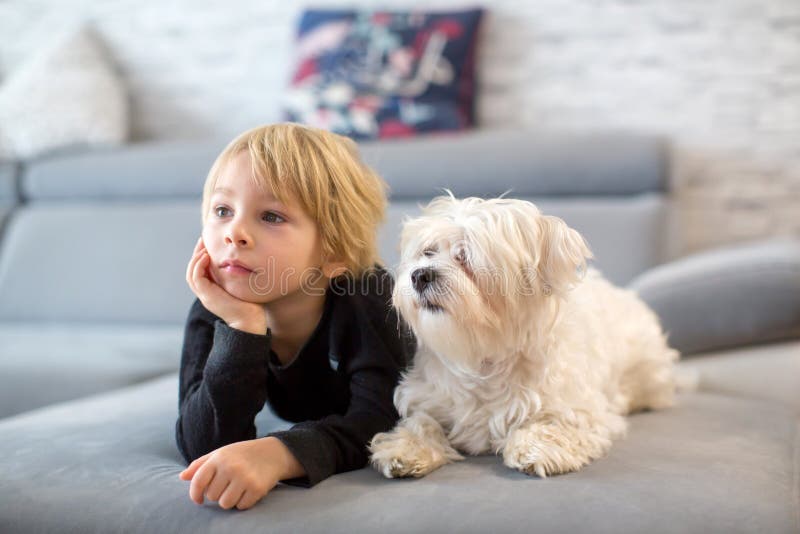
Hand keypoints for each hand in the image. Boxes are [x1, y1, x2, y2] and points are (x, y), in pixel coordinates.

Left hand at [178, 438, 303, 509]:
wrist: (273, 452)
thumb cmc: (242, 454)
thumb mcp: (221, 453)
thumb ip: (200, 465)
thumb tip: (182, 477)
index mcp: (219, 458)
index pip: (198, 482)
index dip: (195, 494)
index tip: (198, 500)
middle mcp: (231, 467)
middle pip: (212, 496)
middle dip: (218, 494)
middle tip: (228, 485)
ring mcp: (245, 478)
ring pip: (225, 504)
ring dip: (230, 500)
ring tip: (237, 489)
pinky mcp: (257, 488)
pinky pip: (241, 506)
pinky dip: (244, 502)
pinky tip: (249, 491)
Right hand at [186, 237, 267, 334]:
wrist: (250, 322)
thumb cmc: (251, 305)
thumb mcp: (242, 285)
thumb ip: (238, 275)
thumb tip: (245, 260)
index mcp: (213, 290)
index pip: (201, 271)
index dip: (202, 256)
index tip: (208, 243)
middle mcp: (206, 293)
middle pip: (193, 270)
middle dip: (196, 253)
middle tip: (203, 239)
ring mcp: (205, 295)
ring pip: (191, 274)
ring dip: (195, 257)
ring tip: (203, 245)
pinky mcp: (206, 296)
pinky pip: (196, 278)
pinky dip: (198, 265)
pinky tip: (206, 256)